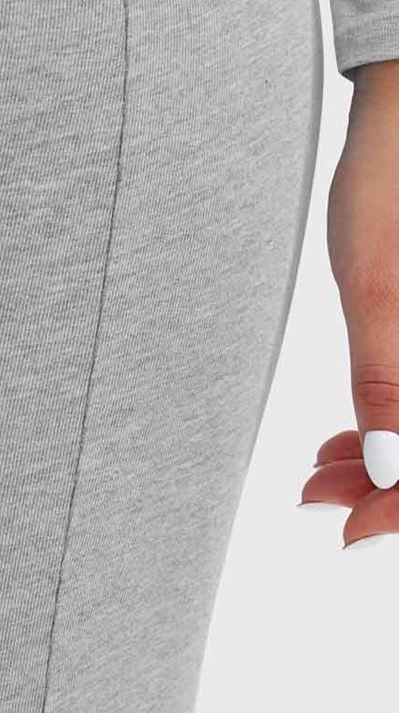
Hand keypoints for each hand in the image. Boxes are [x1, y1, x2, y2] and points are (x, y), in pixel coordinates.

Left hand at [301, 59, 398, 545]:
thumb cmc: (391, 182)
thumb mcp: (378, 288)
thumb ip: (388, 383)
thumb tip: (388, 476)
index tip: (351, 529)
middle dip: (391, 490)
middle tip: (320, 497)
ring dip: (389, 466)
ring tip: (321, 472)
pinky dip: (395, 428)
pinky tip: (346, 443)